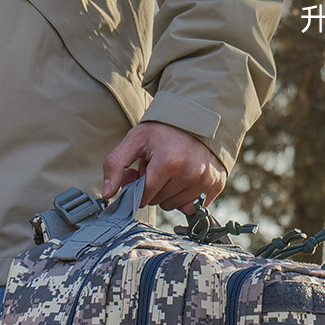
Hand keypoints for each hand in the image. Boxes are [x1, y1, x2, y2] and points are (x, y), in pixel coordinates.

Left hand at [102, 121, 226, 211]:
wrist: (198, 118)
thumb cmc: (163, 130)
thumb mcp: (135, 140)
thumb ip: (116, 165)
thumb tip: (108, 194)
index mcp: (168, 163)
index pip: (143, 195)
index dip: (139, 186)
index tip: (143, 171)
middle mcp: (190, 174)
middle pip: (158, 202)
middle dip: (154, 188)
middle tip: (159, 167)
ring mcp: (205, 181)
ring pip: (174, 206)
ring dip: (169, 193)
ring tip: (173, 170)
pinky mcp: (216, 186)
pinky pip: (192, 206)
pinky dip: (186, 196)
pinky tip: (186, 177)